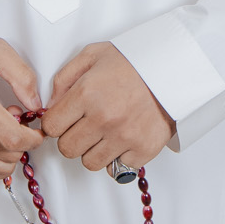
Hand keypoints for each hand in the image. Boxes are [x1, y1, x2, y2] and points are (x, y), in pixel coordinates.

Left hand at [40, 42, 173, 171]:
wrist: (173, 70)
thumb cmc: (133, 62)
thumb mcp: (92, 55)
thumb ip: (64, 79)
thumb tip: (51, 104)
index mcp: (86, 94)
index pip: (51, 127)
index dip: (54, 124)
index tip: (62, 120)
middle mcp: (104, 118)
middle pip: (67, 149)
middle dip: (70, 139)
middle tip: (83, 127)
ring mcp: (124, 137)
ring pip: (90, 162)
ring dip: (92, 150)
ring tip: (103, 133)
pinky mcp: (143, 150)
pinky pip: (117, 168)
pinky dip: (117, 158)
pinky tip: (121, 140)